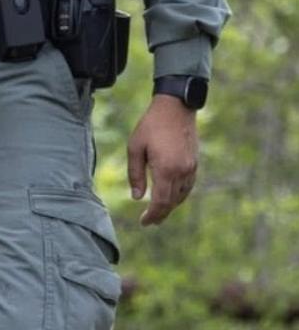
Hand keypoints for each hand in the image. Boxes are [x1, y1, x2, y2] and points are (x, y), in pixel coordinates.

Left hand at [127, 95, 198, 225]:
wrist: (176, 107)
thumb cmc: (151, 125)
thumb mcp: (135, 148)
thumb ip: (135, 175)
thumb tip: (137, 198)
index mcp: (165, 169)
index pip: (160, 202)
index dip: (152, 215)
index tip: (143, 222)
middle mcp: (181, 172)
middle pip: (171, 203)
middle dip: (160, 215)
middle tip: (149, 222)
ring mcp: (191, 168)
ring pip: (181, 196)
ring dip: (170, 206)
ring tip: (158, 212)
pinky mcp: (194, 163)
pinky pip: (187, 187)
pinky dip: (178, 196)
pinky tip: (170, 197)